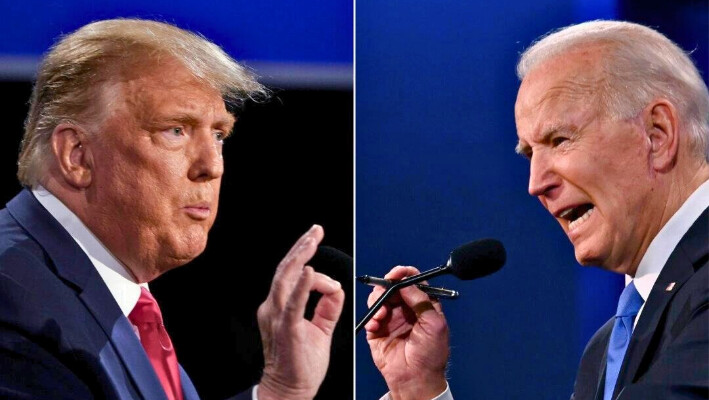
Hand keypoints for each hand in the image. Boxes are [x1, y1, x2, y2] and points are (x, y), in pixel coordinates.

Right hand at [256, 225, 344, 399]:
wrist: (290, 391)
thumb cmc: (301, 364)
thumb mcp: (320, 328)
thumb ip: (327, 307)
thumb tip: (336, 287)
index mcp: (280, 307)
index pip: (292, 275)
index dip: (308, 262)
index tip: (322, 256)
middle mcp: (274, 307)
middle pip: (286, 269)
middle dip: (302, 247)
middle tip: (315, 230)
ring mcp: (277, 317)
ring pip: (285, 278)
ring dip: (300, 256)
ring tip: (312, 239)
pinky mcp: (286, 328)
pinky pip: (293, 303)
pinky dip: (301, 286)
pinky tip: (309, 271)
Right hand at [365, 266, 449, 399]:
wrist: (416, 380)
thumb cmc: (431, 356)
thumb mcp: (434, 324)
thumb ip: (421, 300)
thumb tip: (406, 283)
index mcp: (423, 306)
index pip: (413, 282)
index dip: (405, 274)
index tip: (397, 274)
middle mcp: (406, 310)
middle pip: (393, 287)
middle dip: (387, 286)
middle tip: (385, 288)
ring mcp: (391, 319)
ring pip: (379, 298)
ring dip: (378, 301)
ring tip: (382, 313)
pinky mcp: (377, 330)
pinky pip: (370, 315)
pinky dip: (371, 316)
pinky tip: (376, 324)